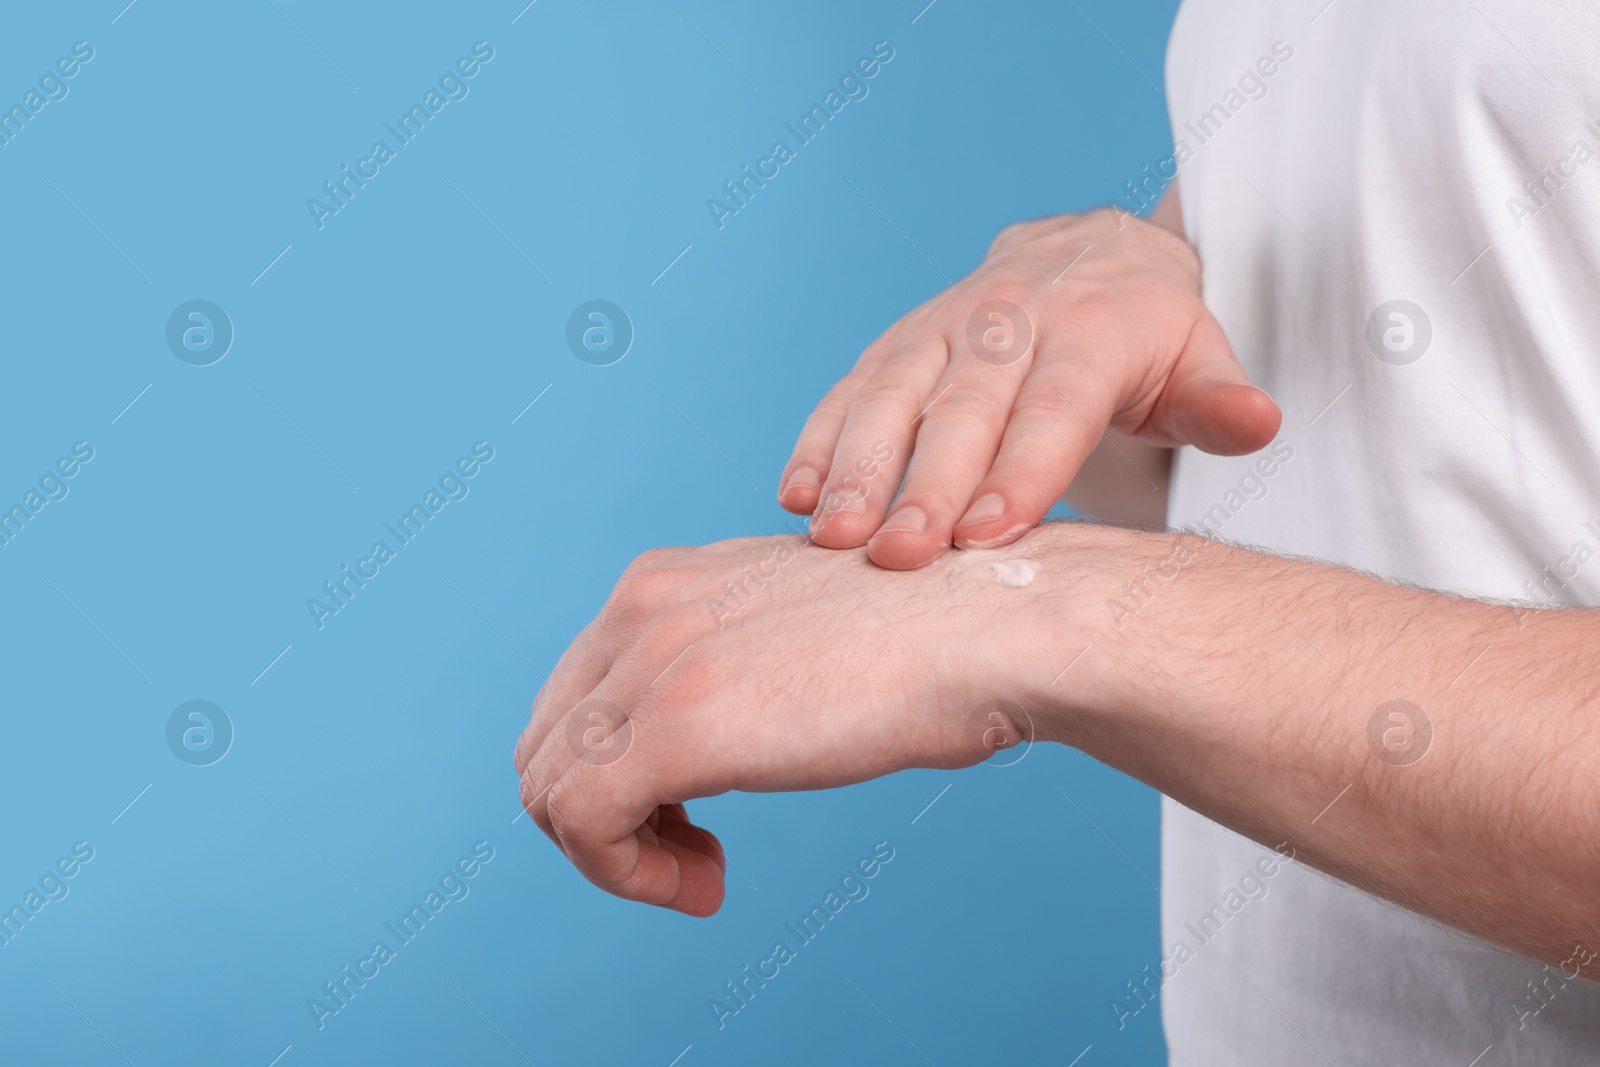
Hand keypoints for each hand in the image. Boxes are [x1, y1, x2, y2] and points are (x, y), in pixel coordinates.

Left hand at [512, 533, 1062, 915]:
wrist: (992, 628)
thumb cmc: (927, 641)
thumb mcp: (794, 634)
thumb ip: (732, 663)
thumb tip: (707, 733)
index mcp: (663, 582)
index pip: (575, 699)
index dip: (615, 777)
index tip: (690, 821)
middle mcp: (641, 608)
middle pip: (547, 745)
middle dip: (604, 821)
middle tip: (692, 860)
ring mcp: (654, 663)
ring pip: (550, 790)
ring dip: (619, 859)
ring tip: (703, 879)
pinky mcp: (676, 727)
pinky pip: (583, 824)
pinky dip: (626, 876)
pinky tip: (707, 887)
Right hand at [778, 208, 1279, 568]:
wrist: (1084, 256)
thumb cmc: (1145, 336)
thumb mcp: (1198, 357)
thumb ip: (1219, 400)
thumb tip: (1258, 422)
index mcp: (1089, 331)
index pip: (1053, 407)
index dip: (1021, 471)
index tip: (988, 536)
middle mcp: (1007, 323)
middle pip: (962, 409)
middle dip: (924, 485)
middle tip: (897, 558)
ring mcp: (942, 330)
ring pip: (891, 395)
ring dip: (857, 467)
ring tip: (830, 535)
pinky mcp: (897, 345)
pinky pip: (851, 390)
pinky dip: (820, 441)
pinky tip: (796, 498)